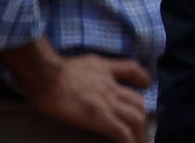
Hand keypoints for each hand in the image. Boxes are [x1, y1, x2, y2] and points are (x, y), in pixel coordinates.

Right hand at [10, 49, 149, 142]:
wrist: (48, 76)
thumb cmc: (61, 69)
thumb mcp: (89, 60)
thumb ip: (100, 66)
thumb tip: (103, 71)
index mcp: (108, 73)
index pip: (133, 71)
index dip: (143, 79)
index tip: (146, 85)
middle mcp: (113, 89)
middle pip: (139, 103)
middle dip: (144, 119)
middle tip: (143, 131)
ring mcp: (108, 104)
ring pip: (136, 119)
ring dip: (140, 134)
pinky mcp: (100, 118)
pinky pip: (121, 131)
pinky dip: (129, 141)